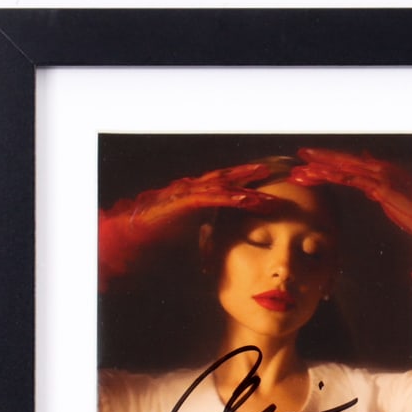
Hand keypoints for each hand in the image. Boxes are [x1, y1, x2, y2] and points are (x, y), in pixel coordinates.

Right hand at [99, 163, 277, 287]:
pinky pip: (214, 197)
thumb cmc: (158, 238)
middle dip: (254, 173)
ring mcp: (191, 193)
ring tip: (270, 178)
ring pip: (226, 184)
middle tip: (279, 169)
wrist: (132, 237)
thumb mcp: (189, 233)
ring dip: (249, 182)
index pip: (228, 185)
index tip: (270, 181)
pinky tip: (250, 199)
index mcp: (198, 196)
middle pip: (230, 177)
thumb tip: (218, 242)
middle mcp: (196, 189)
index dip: (249, 182)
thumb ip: (205, 232)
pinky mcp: (186, 203)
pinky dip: (233, 197)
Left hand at [290, 147, 411, 236]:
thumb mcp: (391, 191)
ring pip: (344, 169)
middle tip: (298, 158)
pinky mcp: (381, 187)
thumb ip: (376, 178)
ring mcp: (379, 176)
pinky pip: (353, 180)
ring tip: (301, 172)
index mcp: (378, 170)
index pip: (347, 164)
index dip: (327, 162)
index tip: (308, 163)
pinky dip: (335, 177)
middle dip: (319, 160)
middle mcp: (377, 168)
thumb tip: (365, 160)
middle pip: (342, 162)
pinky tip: (321, 177)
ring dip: (321, 170)